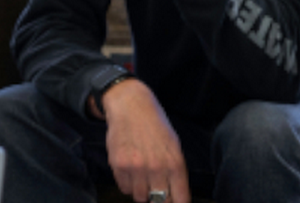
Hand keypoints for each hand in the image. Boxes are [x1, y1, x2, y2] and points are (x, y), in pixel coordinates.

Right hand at [101, 80, 190, 202]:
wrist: (131, 106)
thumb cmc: (155, 126)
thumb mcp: (174, 146)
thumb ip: (175, 172)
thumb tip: (175, 196)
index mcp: (175, 163)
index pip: (180, 199)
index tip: (172, 200)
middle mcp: (156, 168)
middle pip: (158, 201)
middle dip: (157, 198)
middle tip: (155, 187)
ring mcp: (136, 167)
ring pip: (139, 197)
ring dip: (141, 190)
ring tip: (141, 175)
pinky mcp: (118, 165)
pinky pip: (124, 187)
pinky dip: (127, 183)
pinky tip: (130, 169)